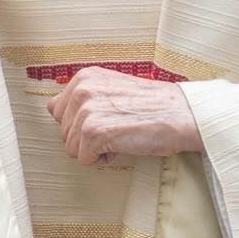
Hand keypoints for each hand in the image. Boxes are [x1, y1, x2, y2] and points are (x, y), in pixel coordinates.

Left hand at [51, 69, 201, 166]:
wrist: (181, 114)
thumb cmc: (153, 106)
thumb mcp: (113, 88)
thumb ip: (86, 97)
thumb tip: (58, 111)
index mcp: (84, 77)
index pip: (57, 110)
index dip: (79, 124)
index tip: (104, 121)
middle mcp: (81, 90)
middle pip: (63, 132)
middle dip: (86, 139)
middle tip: (116, 129)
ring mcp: (86, 111)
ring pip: (72, 148)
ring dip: (95, 150)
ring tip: (120, 136)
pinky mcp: (94, 133)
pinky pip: (85, 160)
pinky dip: (104, 160)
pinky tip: (122, 145)